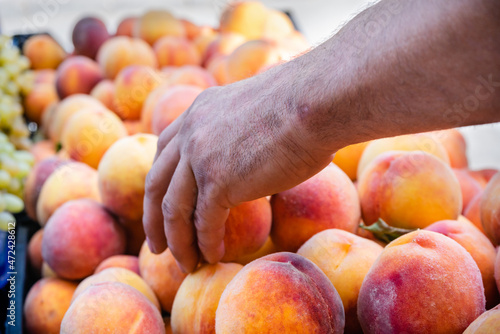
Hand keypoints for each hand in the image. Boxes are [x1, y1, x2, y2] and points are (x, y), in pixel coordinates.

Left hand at [143, 65, 334, 272]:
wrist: (316, 102)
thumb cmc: (304, 106)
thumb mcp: (256, 112)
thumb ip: (241, 132)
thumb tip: (259, 151)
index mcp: (199, 112)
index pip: (165, 151)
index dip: (160, 182)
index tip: (160, 203)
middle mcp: (191, 132)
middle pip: (157, 183)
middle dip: (153, 218)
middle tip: (156, 245)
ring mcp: (200, 157)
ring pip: (174, 209)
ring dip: (177, 242)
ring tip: (185, 264)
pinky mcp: (219, 180)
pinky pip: (204, 222)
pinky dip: (206, 244)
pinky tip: (213, 257)